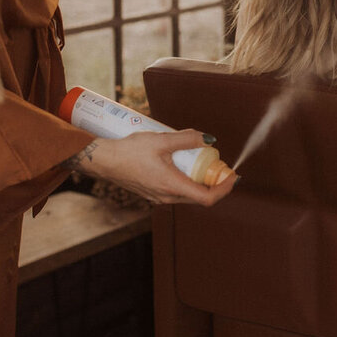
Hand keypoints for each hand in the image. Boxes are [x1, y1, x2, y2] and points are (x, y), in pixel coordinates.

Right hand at [79, 130, 236, 206]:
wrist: (103, 161)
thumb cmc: (129, 151)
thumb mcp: (161, 140)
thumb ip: (187, 138)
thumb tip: (209, 139)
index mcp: (172, 186)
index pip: (208, 198)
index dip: (224, 189)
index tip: (232, 176)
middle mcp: (166, 197)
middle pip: (200, 196)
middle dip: (214, 182)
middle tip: (220, 165)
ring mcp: (158, 197)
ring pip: (187, 194)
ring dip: (199, 181)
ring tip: (202, 161)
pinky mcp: (152, 193)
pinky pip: (176, 191)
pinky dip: (185, 180)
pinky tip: (182, 163)